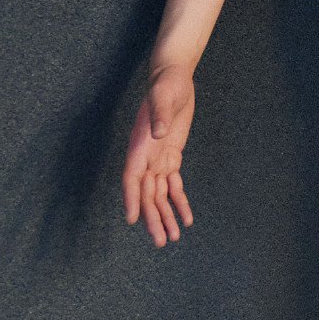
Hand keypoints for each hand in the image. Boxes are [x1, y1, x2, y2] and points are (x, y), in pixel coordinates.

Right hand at [123, 62, 195, 245]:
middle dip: (153, 218)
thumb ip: (160, 115)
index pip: (132, 178)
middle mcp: (145, 156)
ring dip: (165, 215)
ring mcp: (157, 158)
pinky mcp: (171, 156)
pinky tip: (186, 218)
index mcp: (139, 145)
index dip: (132, 199)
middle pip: (146, 194)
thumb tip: (160, 133)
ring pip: (159, 194)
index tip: (132, 220)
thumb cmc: (165, 85)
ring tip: (173, 237)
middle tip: (162, 241)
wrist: (173, 77)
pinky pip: (173, 184)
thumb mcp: (163, 96)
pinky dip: (179, 201)